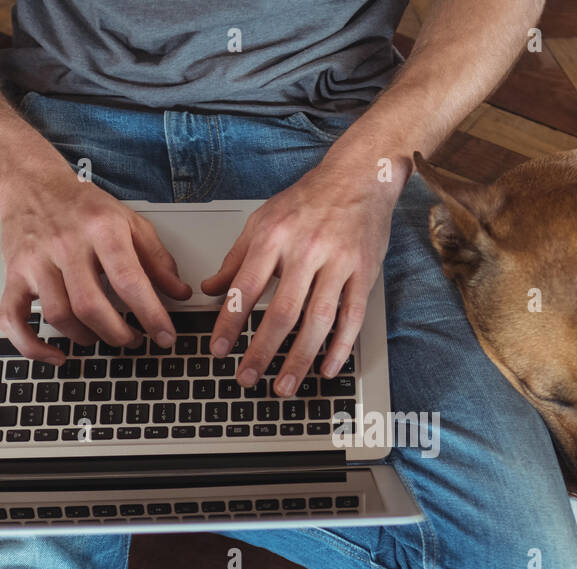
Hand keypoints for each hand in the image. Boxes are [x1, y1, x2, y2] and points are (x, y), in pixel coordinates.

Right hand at [0, 164, 192, 363]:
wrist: (31, 185)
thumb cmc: (83, 207)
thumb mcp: (130, 222)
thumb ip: (157, 259)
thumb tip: (180, 294)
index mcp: (101, 230)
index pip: (129, 280)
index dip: (151, 314)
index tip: (165, 336)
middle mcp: (66, 245)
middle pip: (91, 305)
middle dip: (119, 333)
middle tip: (135, 340)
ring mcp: (35, 262)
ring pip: (59, 315)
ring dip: (86, 338)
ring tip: (103, 337)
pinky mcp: (13, 275)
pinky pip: (13, 319)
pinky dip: (32, 346)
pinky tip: (57, 356)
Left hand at [200, 156, 397, 396]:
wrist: (360, 176)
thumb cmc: (310, 199)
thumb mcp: (264, 219)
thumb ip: (237, 257)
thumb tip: (212, 288)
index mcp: (275, 236)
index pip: (246, 287)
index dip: (229, 322)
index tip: (218, 350)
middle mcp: (307, 250)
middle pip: (282, 311)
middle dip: (262, 351)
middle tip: (247, 378)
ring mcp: (339, 263)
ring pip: (318, 320)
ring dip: (300, 358)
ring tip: (285, 385)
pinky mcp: (364, 273)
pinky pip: (352, 317)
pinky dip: (340, 347)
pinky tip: (327, 369)